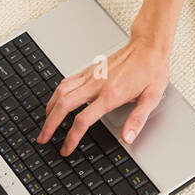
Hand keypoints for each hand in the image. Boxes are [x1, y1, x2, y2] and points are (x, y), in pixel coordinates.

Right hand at [35, 34, 170, 156]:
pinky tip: (56, 101)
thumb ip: (138, 120)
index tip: (66, 148)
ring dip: (50, 109)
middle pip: (64, 105)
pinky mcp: (90, 69)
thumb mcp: (151, 98)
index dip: (72, 138)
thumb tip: (128, 137)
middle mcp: (96, 84)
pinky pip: (67, 82)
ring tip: (45, 122)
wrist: (148, 46)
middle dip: (50, 124)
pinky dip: (56, 93)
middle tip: (43, 138)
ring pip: (61, 92)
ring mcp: (91, 76)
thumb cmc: (151, 69)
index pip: (83, 120)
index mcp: (111, 95)